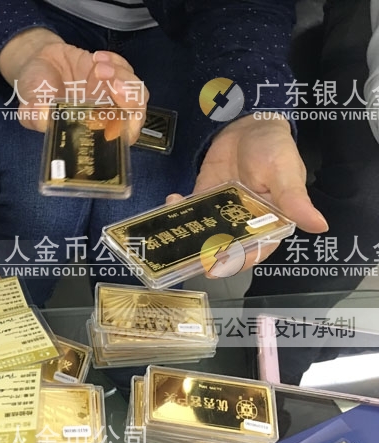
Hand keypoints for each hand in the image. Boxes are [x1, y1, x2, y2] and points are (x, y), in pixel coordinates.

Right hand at [0, 28, 146, 141]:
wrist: (36, 62)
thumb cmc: (35, 92)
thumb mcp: (28, 107)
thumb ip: (35, 116)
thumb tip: (43, 117)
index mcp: (90, 131)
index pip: (121, 139)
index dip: (127, 128)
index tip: (115, 113)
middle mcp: (105, 115)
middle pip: (136, 114)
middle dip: (130, 98)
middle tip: (112, 82)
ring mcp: (111, 93)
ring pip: (136, 91)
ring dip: (123, 77)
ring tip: (97, 67)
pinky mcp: (112, 72)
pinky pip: (126, 68)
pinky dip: (116, 61)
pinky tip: (96, 58)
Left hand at [166, 116, 327, 274]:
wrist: (250, 124)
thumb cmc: (275, 149)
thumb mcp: (286, 172)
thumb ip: (295, 200)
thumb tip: (320, 226)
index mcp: (269, 223)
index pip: (255, 250)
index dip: (238, 261)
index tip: (219, 267)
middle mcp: (243, 223)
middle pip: (225, 247)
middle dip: (206, 255)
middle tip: (189, 257)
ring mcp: (221, 212)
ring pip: (204, 233)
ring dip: (188, 236)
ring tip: (174, 231)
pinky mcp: (204, 198)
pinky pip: (190, 211)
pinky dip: (178, 210)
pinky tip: (172, 201)